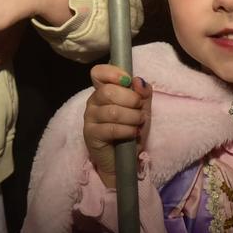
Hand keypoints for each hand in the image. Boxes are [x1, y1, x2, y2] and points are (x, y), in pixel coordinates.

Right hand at [83, 65, 151, 187]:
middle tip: (139, 110)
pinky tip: (132, 134)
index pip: (98, 72)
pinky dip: (127, 130)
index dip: (113, 73)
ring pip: (112, 111)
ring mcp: (89, 118)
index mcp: (103, 91)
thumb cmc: (131, 131)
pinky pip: (111, 128)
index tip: (127, 81)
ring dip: (132, 117)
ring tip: (138, 124)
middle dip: (131, 100)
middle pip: (108, 92)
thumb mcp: (142, 109)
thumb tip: (138, 80)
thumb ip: (142, 93)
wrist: (124, 159)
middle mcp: (93, 102)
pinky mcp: (91, 135)